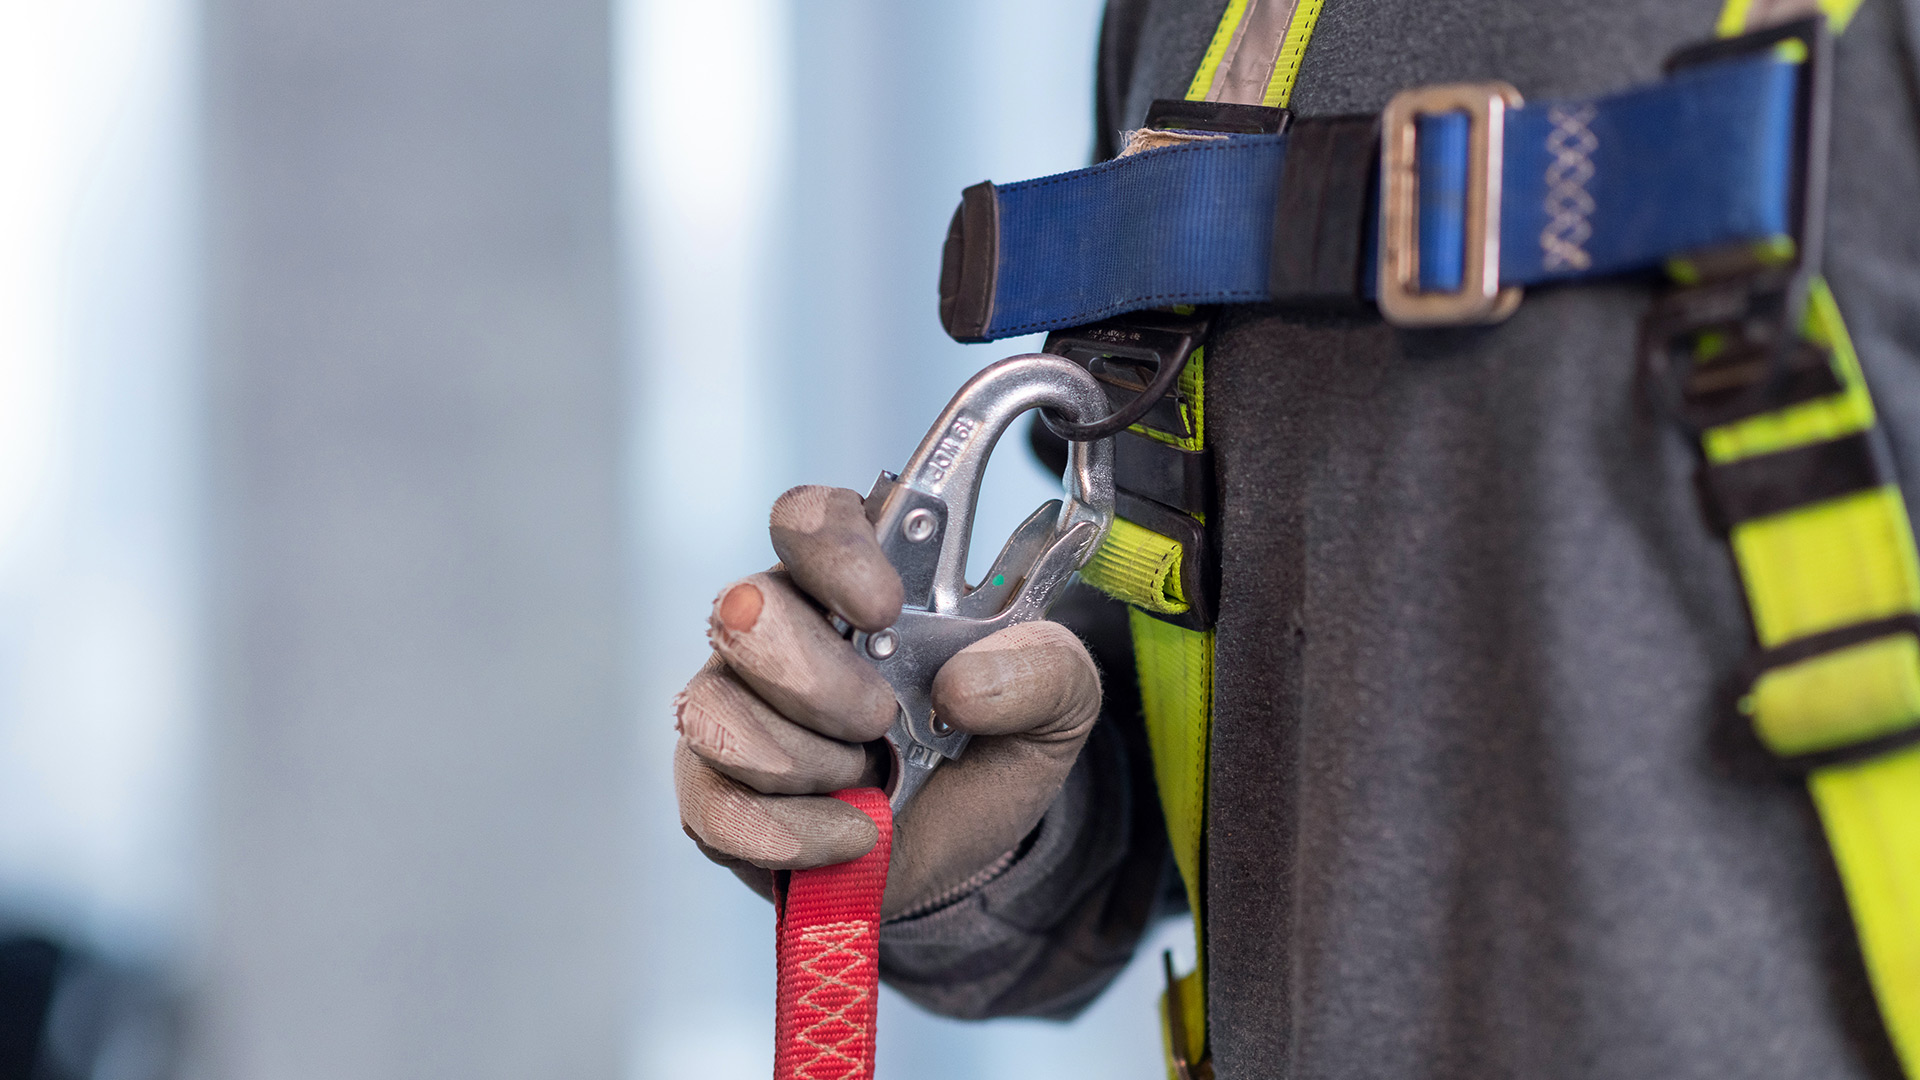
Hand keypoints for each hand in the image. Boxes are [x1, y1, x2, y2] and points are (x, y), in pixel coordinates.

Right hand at [674, 485, 1102, 917]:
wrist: (963, 849)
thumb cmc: (990, 744)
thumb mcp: (1058, 699)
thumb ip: (1043, 669)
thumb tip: (962, 683)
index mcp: (856, 574)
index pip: (807, 518)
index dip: (832, 552)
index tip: (884, 611)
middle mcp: (777, 623)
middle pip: (746, 610)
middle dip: (822, 683)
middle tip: (883, 720)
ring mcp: (731, 702)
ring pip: (716, 712)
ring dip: (811, 764)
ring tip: (869, 780)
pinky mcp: (708, 788)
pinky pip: (712, 802)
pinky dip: (792, 831)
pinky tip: (849, 834)